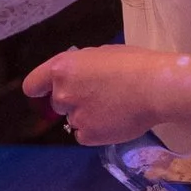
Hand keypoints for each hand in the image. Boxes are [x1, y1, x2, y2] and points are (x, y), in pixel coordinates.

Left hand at [20, 45, 184, 146]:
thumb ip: (81, 67)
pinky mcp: (87, 135)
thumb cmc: (134, 64)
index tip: (42, 93)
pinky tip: (115, 121)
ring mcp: (74, 116)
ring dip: (87, 117)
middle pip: (58, 103)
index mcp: (62, 68)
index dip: (39, 89)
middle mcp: (62, 93)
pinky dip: (97, 132)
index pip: (33, 84)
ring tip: (114, 109)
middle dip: (74, 101)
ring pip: (74, 119)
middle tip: (101, 96)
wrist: (156, 88)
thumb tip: (77, 76)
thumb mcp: (101, 55)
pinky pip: (85, 135)